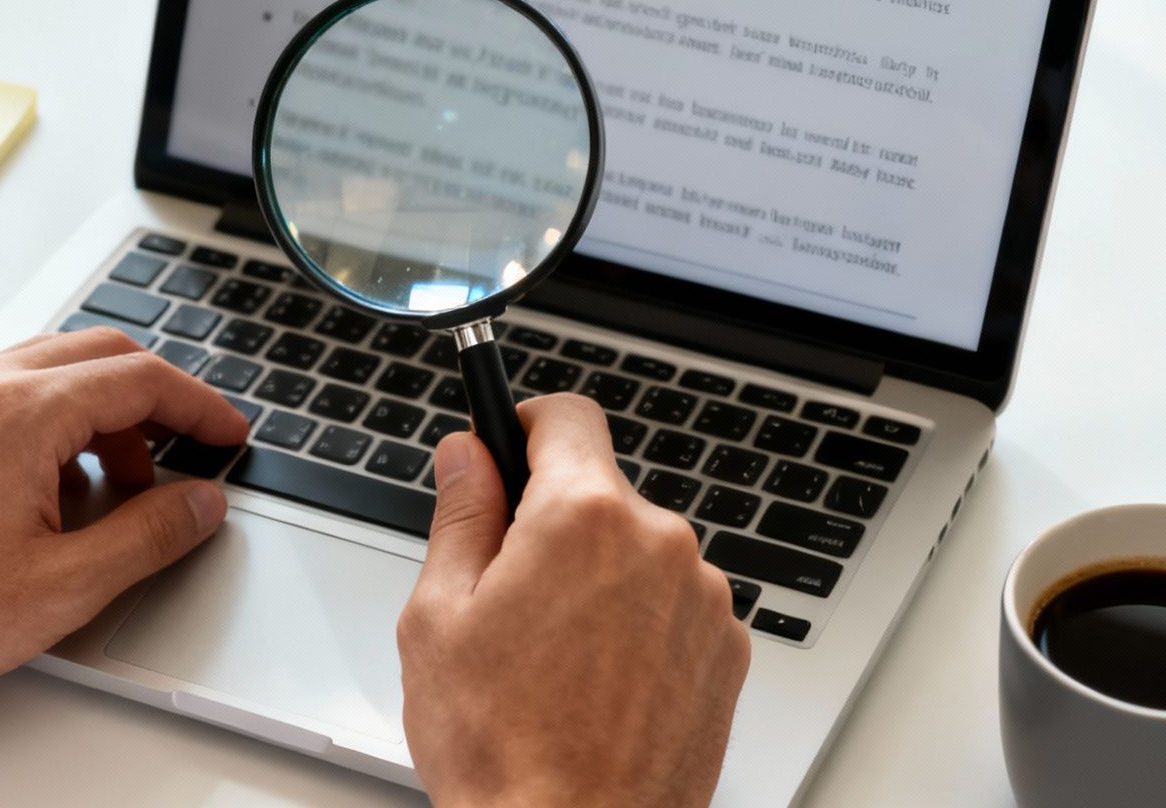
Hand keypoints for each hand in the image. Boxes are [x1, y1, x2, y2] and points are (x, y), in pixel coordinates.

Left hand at [0, 328, 249, 751]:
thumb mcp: (63, 587)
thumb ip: (149, 536)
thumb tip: (200, 504)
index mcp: (23, 412)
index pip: (142, 377)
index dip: (199, 406)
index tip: (226, 436)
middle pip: (102, 354)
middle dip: (156, 401)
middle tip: (186, 454)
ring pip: (54, 366)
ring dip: (103, 410)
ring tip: (118, 486)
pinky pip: (9, 387)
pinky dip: (53, 416)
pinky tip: (55, 485)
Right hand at [400, 394, 750, 807]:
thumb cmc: (502, 747)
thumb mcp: (439, 616)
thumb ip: (459, 515)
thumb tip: (465, 455)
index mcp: (584, 519)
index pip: (567, 417)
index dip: (525, 424)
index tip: (506, 445)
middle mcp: (660, 545)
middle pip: (599, 493)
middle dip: (552, 523)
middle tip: (504, 592)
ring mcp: (703, 601)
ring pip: (637, 553)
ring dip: (598, 578)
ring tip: (550, 657)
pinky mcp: (726, 652)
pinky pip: (673, 606)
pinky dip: (637, 625)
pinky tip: (594, 682)